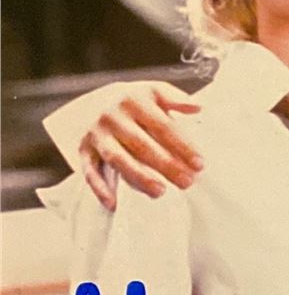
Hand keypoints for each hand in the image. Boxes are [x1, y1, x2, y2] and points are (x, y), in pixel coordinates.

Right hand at [73, 81, 203, 209]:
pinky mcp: (84, 149)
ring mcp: (96, 133)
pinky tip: (114, 203)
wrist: (93, 100)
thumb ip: (176, 98)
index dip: (182, 146)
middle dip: (166, 165)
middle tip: (187, 183)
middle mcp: (111, 116)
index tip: (200, 164)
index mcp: (133, 100)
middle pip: (142, 144)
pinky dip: (99, 188)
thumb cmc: (134, 100)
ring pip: (117, 158)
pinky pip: (90, 171)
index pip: (162, 126)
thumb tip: (199, 107)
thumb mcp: (154, 90)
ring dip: (138, 177)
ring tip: (161, 192)